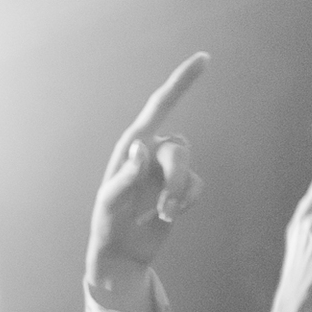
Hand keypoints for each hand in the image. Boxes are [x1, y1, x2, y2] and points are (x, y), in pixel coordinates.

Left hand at [86, 53, 208, 311]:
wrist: (119, 253)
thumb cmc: (107, 225)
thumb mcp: (109, 204)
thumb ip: (124, 177)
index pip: (159, 106)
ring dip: (179, 194)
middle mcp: (150, 151)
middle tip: (165, 209)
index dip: (181, 83)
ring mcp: (166, 170)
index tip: (204, 58)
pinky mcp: (179, 188)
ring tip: (162, 215)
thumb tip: (141, 148)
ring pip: (189, 167)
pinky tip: (169, 216)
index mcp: (131, 146)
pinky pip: (196, 185)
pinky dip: (186, 202)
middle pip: (179, 150)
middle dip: (175, 180)